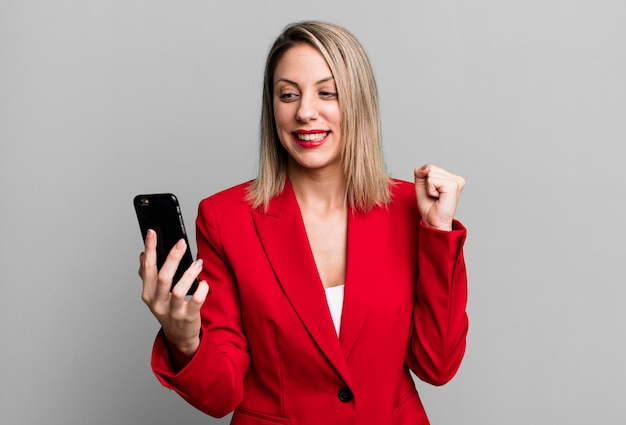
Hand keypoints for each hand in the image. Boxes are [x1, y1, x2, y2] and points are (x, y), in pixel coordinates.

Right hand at [139, 229, 208, 357]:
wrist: (179, 336)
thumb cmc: (168, 309)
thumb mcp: (154, 294)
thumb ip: (149, 276)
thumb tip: (142, 254)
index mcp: (148, 294)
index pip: (147, 268)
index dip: (149, 249)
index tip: (152, 232)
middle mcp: (157, 303)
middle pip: (162, 277)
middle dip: (172, 258)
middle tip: (181, 243)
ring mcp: (172, 311)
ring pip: (178, 289)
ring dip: (189, 273)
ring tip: (198, 263)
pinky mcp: (188, 317)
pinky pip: (195, 301)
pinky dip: (201, 290)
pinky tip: (205, 282)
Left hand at [414, 164, 464, 230]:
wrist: (434, 222)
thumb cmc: (429, 207)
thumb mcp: (421, 186)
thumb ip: (420, 172)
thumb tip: (426, 167)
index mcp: (451, 178)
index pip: (430, 167)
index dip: (425, 181)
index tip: (433, 193)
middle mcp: (456, 178)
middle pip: (430, 168)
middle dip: (427, 184)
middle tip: (434, 196)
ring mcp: (456, 181)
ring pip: (430, 174)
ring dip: (428, 188)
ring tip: (436, 197)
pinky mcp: (453, 185)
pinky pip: (431, 180)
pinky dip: (430, 190)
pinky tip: (438, 197)